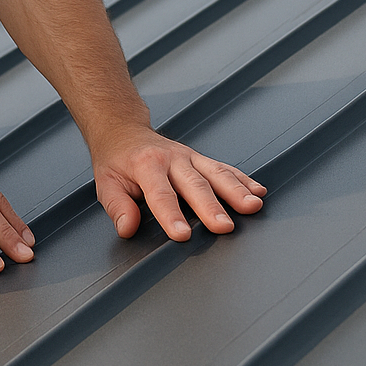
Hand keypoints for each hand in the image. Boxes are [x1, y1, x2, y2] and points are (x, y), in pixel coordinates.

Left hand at [90, 124, 265, 240]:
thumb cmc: (117, 161)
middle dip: (211, 207)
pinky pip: (224, 168)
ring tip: (252, 206)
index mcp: (146, 165)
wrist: (124, 131)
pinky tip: (258, 192)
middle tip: (224, 227)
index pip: (160, 194)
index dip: (171, 215)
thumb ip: (118, 207)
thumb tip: (127, 228)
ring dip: (236, 190)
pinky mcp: (201, 159)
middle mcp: (171, 158)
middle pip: (194, 185)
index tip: (183, 235)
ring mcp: (189, 157)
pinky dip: (243, 180)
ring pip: (216, 173)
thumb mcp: (107, 183)